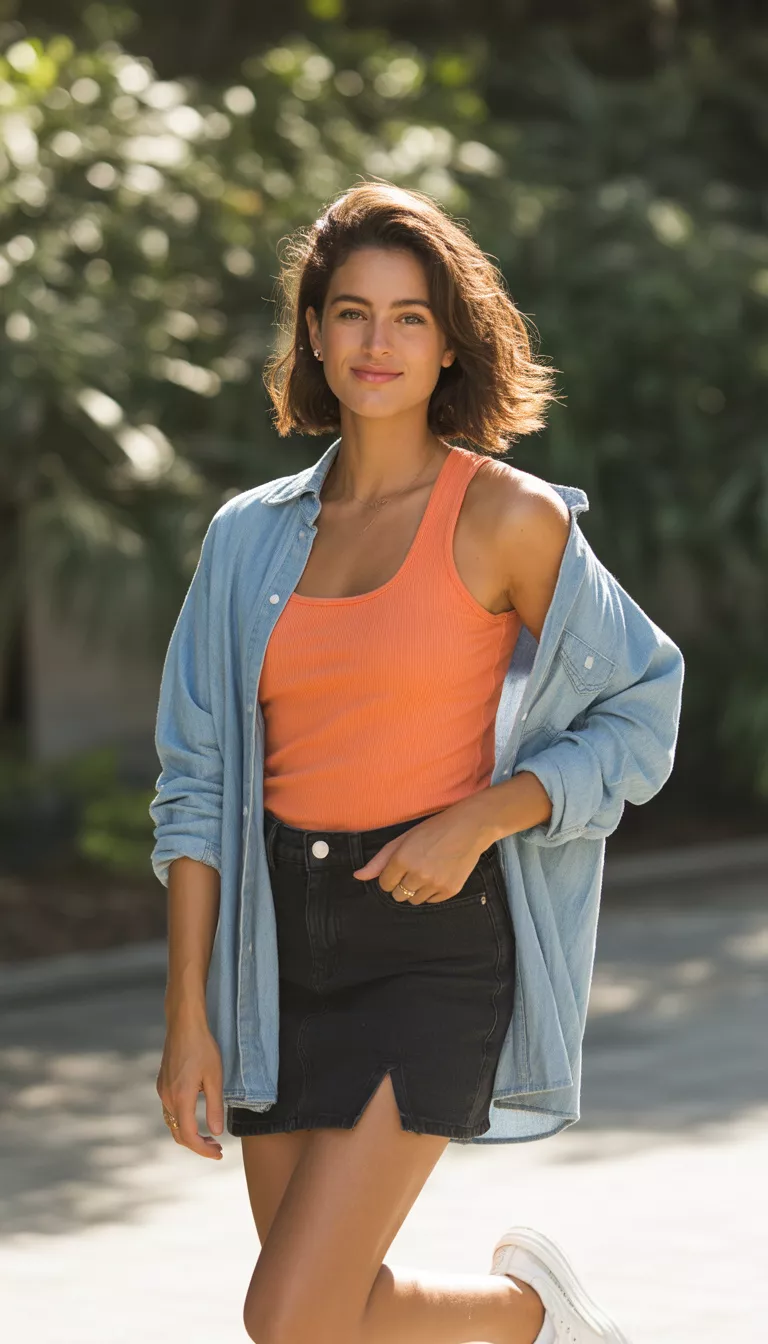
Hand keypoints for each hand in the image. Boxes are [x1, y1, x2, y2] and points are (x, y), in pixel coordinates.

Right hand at [156, 1018, 224, 1159]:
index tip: (218, 1153)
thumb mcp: (215, 1077)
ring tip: (209, 1136)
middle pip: (178, 1134)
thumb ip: (214, 1106)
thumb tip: (216, 1132)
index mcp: (181, 1098)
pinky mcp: (162, 1084)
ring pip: (172, 1123)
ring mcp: (162, 1091)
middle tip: (217, 1147)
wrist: (184, 1025)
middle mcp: (167, 1098)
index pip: (189, 1136)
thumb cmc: (202, 1048)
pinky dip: (182, 1121)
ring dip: (188, 1134)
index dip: (203, 1149)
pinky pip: (169, 1111)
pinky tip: (196, 1115)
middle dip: (197, 1145)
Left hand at [352, 803, 488, 904]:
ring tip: (427, 871)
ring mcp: (435, 884)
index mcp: (403, 860)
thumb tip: (357, 876)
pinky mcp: (450, 890)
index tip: (399, 867)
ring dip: (416, 889)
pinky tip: (439, 874)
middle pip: (398, 895)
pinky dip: (432, 892)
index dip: (389, 876)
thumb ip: (379, 861)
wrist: (469, 828)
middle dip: (401, 884)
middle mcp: (418, 874)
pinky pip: (431, 901)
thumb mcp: (403, 839)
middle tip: (414, 868)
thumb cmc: (434, 829)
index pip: (384, 884)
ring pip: (414, 900)